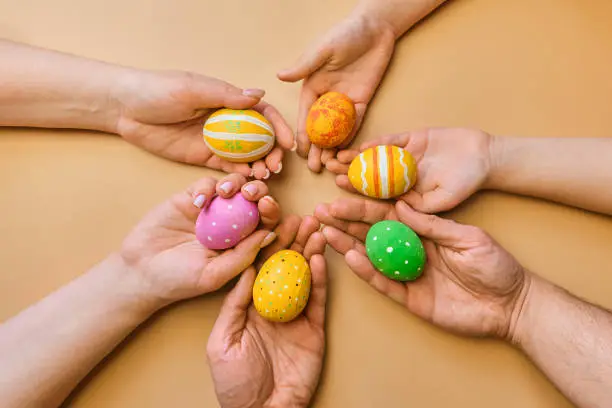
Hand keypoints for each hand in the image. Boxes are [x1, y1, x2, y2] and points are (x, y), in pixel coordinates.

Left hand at [112, 69, 293, 178]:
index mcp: (228, 100)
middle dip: (272, 152)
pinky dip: (239, 174)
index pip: (262, 113)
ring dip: (259, 166)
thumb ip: (225, 95)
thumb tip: (258, 94)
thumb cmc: (157, 91)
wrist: (125, 109)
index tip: (287, 143)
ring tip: (263, 176)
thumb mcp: (192, 89)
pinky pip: (226, 167)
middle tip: (275, 166)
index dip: (278, 127)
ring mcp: (216, 140)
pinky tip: (246, 180)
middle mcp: (227, 121)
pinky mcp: (203, 156)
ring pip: (246, 155)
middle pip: (260, 138)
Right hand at [120, 173, 281, 306]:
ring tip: (225, 192)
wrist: (140, 271)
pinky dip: (206, 188)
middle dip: (257, 191)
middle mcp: (231, 223)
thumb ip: (242, 255)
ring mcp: (212, 209)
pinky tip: (198, 202)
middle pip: (254, 199)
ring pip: (233, 186)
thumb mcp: (215, 273)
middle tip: (250, 194)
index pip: (265, 222)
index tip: (267, 206)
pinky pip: (205, 184)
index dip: (271, 211)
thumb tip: (271, 234)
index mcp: (242, 243)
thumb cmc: (180, 280)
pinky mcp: (190, 198)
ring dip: (234, 184)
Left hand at [207, 216, 326, 407]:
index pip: (259, 267)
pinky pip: (317, 299)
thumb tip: (244, 269)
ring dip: (309, 252)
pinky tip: (318, 258)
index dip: (266, 244)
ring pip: (304, 277)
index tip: (272, 221)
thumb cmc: (235, 384)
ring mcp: (295, 315)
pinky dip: (319, 279)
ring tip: (315, 229)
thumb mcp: (222, 342)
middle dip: (293, 241)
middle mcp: (273, 305)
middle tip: (301, 217)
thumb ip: (233, 305)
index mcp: (249, 305)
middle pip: (284, 266)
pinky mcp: (313, 327)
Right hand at [278, 13, 395, 172]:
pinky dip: (351, 137)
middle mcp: (326, 97)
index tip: (299, 152)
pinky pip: (355, 122)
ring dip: (333, 148)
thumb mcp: (323, 49)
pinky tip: (347, 152)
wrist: (376, 28)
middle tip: (315, 168)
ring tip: (331, 167)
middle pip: (320, 128)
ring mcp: (344, 101)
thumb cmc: (346, 34)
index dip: (302, 135)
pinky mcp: (362, 101)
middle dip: (317, 149)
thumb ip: (304, 65)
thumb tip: (280, 76)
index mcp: (312, 86)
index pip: (305, 116)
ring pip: (337, 130)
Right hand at [319, 197, 529, 338]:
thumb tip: (401, 205)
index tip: (341, 196)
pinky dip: (366, 271)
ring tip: (326, 233)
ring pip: (372, 257)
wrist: (512, 304)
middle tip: (321, 212)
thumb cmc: (496, 266)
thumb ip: (433, 224)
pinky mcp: (410, 297)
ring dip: (347, 245)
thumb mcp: (468, 237)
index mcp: (425, 232)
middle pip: (372, 234)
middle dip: (346, 223)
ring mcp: (409, 274)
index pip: (388, 215)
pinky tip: (349, 257)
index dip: (364, 206)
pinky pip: (383, 283)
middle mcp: (411, 250)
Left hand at [327, 128, 493, 212]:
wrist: (484, 156)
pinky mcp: (409, 140)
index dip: (356, 200)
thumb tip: (396, 212)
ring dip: (355, 161)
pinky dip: (373, 144)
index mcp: (405, 197)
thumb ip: (422, 207)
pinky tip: (356, 147)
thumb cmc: (467, 183)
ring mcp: (403, 159)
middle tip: (329, 174)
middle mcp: (400, 179)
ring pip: (375, 160)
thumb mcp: (445, 199)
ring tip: (335, 161)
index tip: (337, 200)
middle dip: (349, 178)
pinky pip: (388, 142)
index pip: (375, 201)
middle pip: (370, 180)